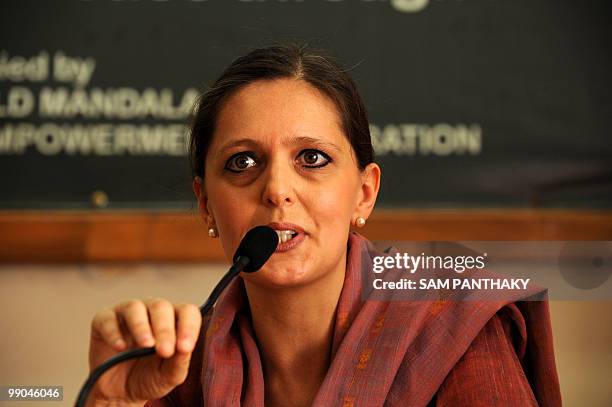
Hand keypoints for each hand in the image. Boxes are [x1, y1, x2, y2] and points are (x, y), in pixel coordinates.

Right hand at [87, 298, 201, 405]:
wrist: (120, 393)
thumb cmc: (149, 378)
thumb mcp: (169, 375)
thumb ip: (179, 361)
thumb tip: (185, 348)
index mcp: (173, 320)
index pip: (187, 311)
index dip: (188, 326)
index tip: (185, 347)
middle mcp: (151, 311)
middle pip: (161, 306)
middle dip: (165, 329)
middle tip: (164, 351)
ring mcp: (126, 314)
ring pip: (134, 307)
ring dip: (141, 325)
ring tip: (146, 345)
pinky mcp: (103, 321)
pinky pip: (107, 319)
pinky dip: (113, 332)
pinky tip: (121, 347)